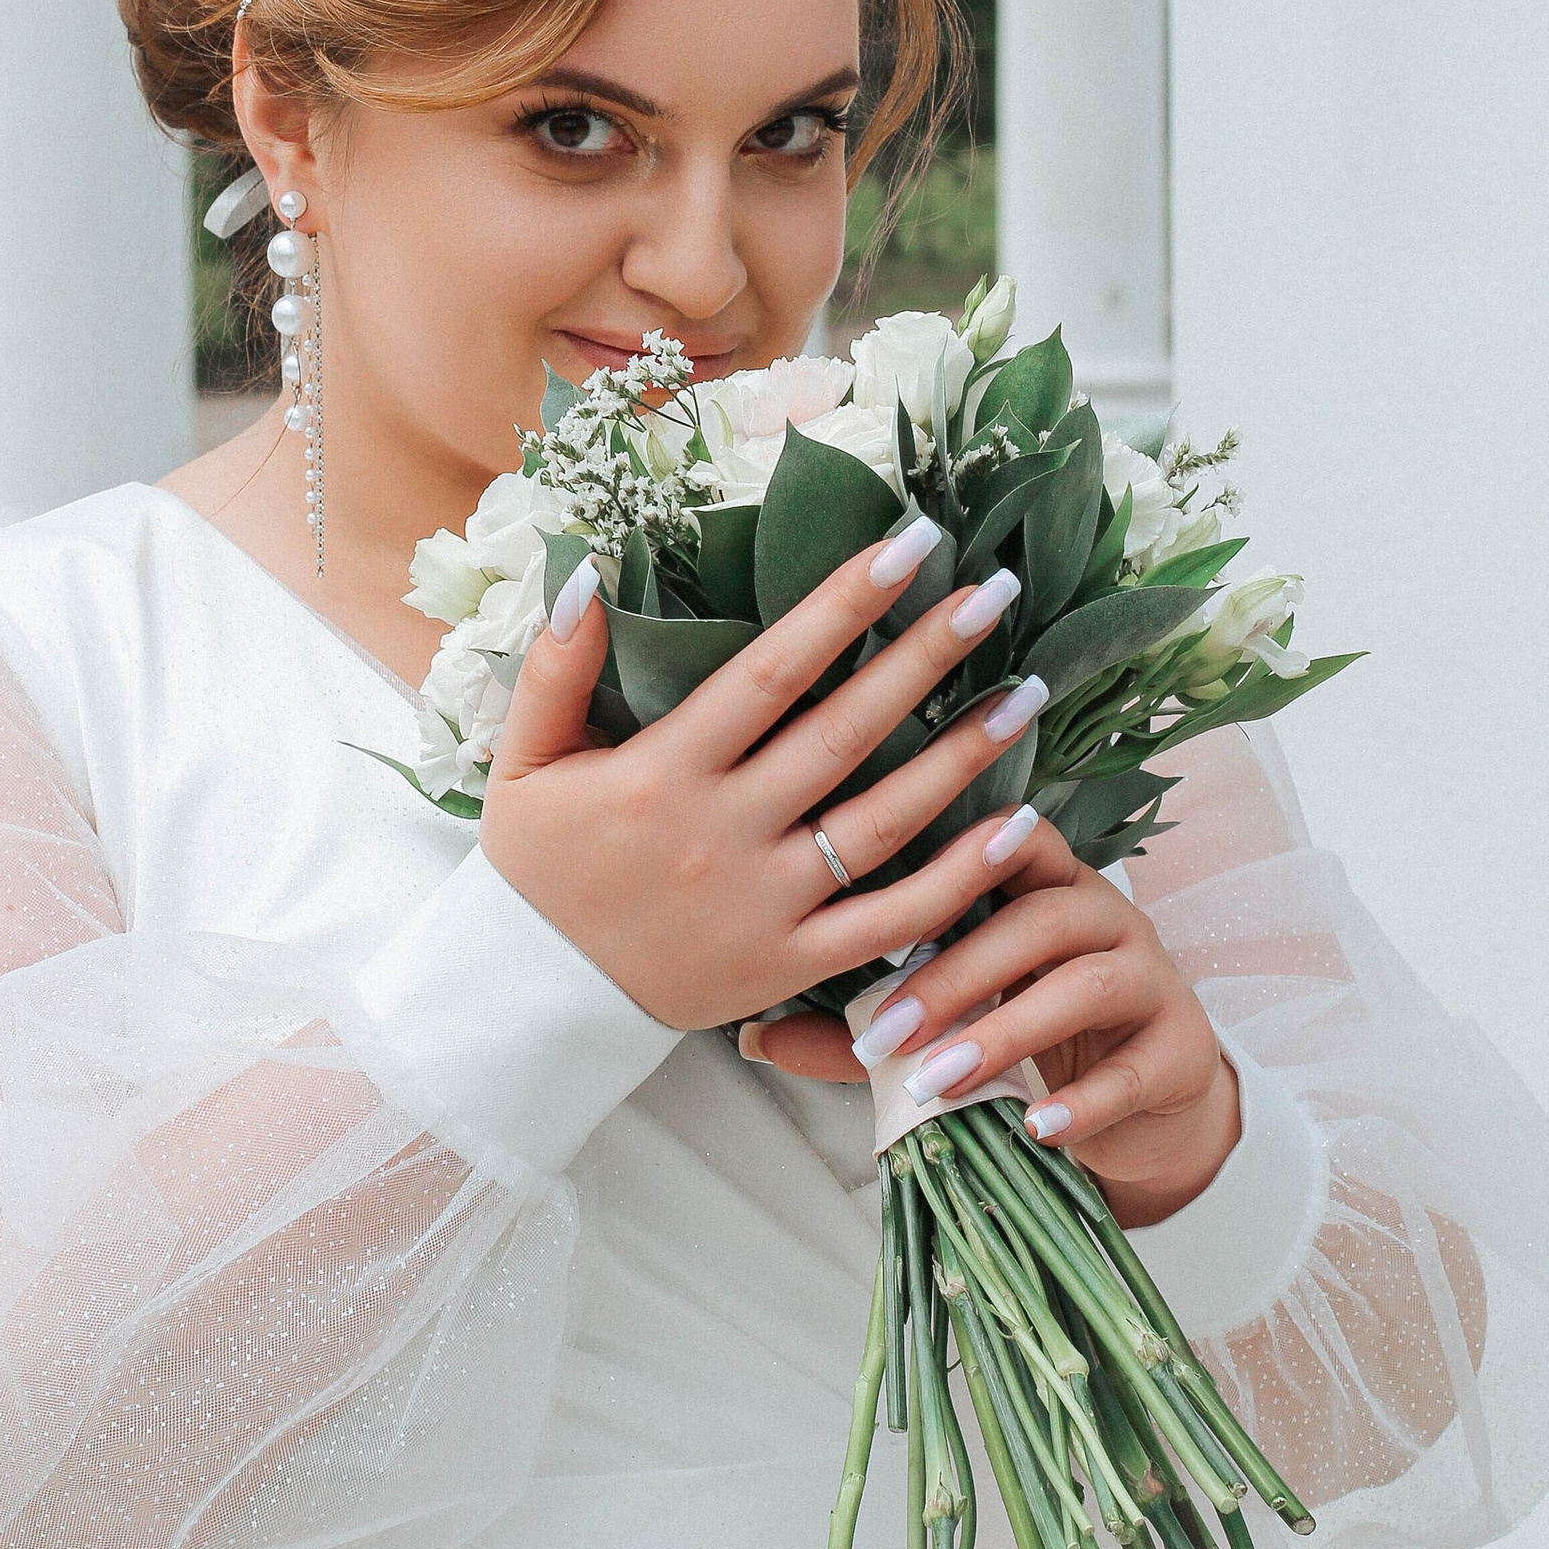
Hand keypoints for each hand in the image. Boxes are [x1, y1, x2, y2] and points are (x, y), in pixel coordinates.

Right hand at [478, 522, 1047, 1036]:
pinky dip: (957, 882)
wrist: (531, 1002)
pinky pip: (890, 924)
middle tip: (993, 593)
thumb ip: (554, 670)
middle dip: (924, 657)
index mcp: (663, 771)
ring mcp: (765, 905)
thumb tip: (585, 577)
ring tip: (1024, 694)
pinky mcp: (791, 965)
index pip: (770, 670)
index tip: (908, 545)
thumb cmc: (537, 867)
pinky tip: (1016, 830)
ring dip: (961, 757)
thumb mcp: (524, 760)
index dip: (842, 604)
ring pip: (882, 823)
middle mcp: (724, 833)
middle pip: (845, 731)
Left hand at [742, 820, 1242, 1225]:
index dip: (964, 854)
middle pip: (1040, 917)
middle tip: (886, 1033)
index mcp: (1047, 889)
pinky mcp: (1184, 1054)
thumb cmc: (1033, 1047)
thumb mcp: (950, 1029)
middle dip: (957, 972)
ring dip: (1009, 1031)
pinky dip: (1086, 1101)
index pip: (1015, 842)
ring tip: (942, 1081)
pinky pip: (1138, 1071)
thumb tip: (748, 1033)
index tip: (894, 884)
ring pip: (1090, 983)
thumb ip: (860, 1029)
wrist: (1152, 1109)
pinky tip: (1037, 1129)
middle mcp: (1109, 918)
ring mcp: (1156, 983)